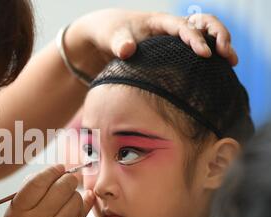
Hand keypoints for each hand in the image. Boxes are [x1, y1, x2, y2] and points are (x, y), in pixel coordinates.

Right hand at [0, 165, 94, 216]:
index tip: (59, 167)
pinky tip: (81, 201)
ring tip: (68, 197)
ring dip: (74, 194)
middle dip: (68, 178)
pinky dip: (82, 205)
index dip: (52, 171)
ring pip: (75, 200)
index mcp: (19, 213)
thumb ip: (29, 192)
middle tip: (68, 178)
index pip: (38, 182)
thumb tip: (55, 172)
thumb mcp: (12, 214)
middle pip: (61, 188)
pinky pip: (81, 215)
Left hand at [65, 9, 236, 77]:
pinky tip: (218, 71)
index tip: (205, 54)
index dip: (195, 39)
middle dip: (219, 36)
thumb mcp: (112, 37)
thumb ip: (120, 43)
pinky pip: (197, 49)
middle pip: (203, 24)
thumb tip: (128, 50)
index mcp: (159, 21)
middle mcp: (172, 27)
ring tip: (231, 62)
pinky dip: (210, 56)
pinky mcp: (175, 50)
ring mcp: (175, 38)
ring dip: (220, 44)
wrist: (108, 35)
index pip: (183, 26)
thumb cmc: (111, 33)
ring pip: (205, 35)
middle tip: (227, 55)